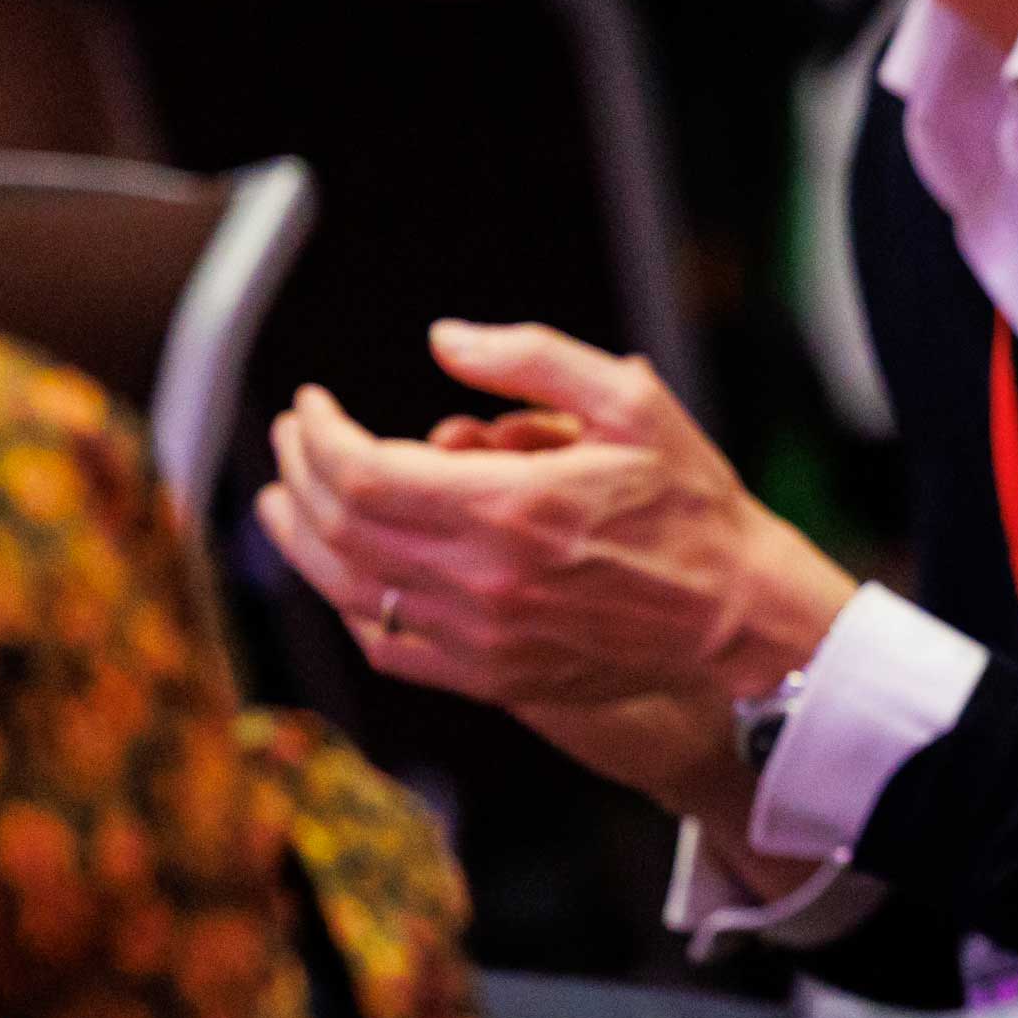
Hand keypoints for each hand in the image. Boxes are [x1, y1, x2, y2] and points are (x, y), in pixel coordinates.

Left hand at [257, 319, 857, 709]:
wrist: (736, 612)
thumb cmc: (690, 503)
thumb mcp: (633, 400)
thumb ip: (533, 359)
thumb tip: (443, 341)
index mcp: (511, 506)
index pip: (361, 473)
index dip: (318, 435)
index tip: (312, 405)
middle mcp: (484, 579)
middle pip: (341, 528)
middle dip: (300, 474)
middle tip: (293, 438)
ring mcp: (482, 638)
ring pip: (350, 590)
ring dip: (300, 541)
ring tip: (281, 502)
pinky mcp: (491, 676)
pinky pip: (387, 647)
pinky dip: (348, 605)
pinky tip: (340, 573)